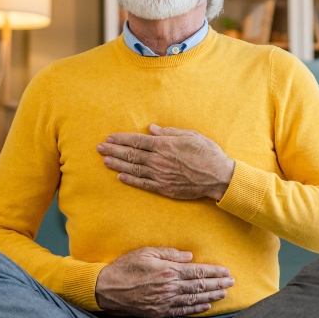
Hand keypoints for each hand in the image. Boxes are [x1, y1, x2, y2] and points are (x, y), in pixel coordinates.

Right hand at [94, 247, 233, 317]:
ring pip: (193, 300)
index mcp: (168, 271)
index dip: (214, 272)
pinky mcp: (158, 312)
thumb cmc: (125, 267)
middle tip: (232, 283)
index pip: (198, 272)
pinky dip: (195, 309)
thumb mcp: (147, 252)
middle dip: (218, 284)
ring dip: (211, 297)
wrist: (106, 288)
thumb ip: (170, 254)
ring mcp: (164, 302)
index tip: (226, 271)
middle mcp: (169, 288)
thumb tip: (190, 257)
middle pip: (199, 287)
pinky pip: (181, 311)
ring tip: (224, 294)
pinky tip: (205, 307)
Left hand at [98, 124, 235, 200]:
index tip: (109, 138)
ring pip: (134, 169)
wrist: (219, 177)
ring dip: (117, 164)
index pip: (137, 141)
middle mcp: (159, 160)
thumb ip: (169, 132)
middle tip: (99, 148)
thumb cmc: (208, 153)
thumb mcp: (191, 135)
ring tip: (105, 161)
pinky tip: (120, 177)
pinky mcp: (164, 188)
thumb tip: (152, 129)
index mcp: (165, 145)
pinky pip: (143, 183)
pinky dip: (130, 180)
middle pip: (131, 154)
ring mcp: (160, 175)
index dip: (122, 139)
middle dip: (113, 150)